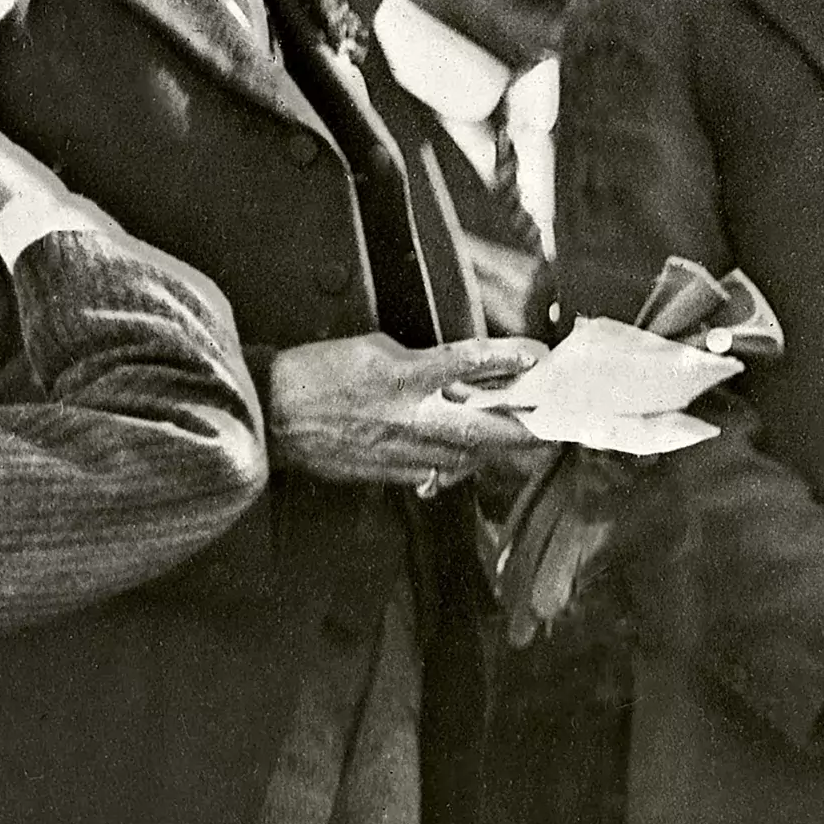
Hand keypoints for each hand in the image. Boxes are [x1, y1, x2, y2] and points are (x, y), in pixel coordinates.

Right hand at [263, 333, 550, 488]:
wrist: (268, 415)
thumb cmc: (315, 373)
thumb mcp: (371, 349)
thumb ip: (418, 360)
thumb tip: (455, 372)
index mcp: (403, 375)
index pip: (469, 363)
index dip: (508, 358)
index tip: (538, 355)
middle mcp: (407, 416)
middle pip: (483, 426)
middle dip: (524, 428)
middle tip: (555, 425)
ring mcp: (398, 450)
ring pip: (465, 456)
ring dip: (498, 449)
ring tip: (526, 443)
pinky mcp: (385, 473)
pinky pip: (434, 474)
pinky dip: (458, 467)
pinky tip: (473, 461)